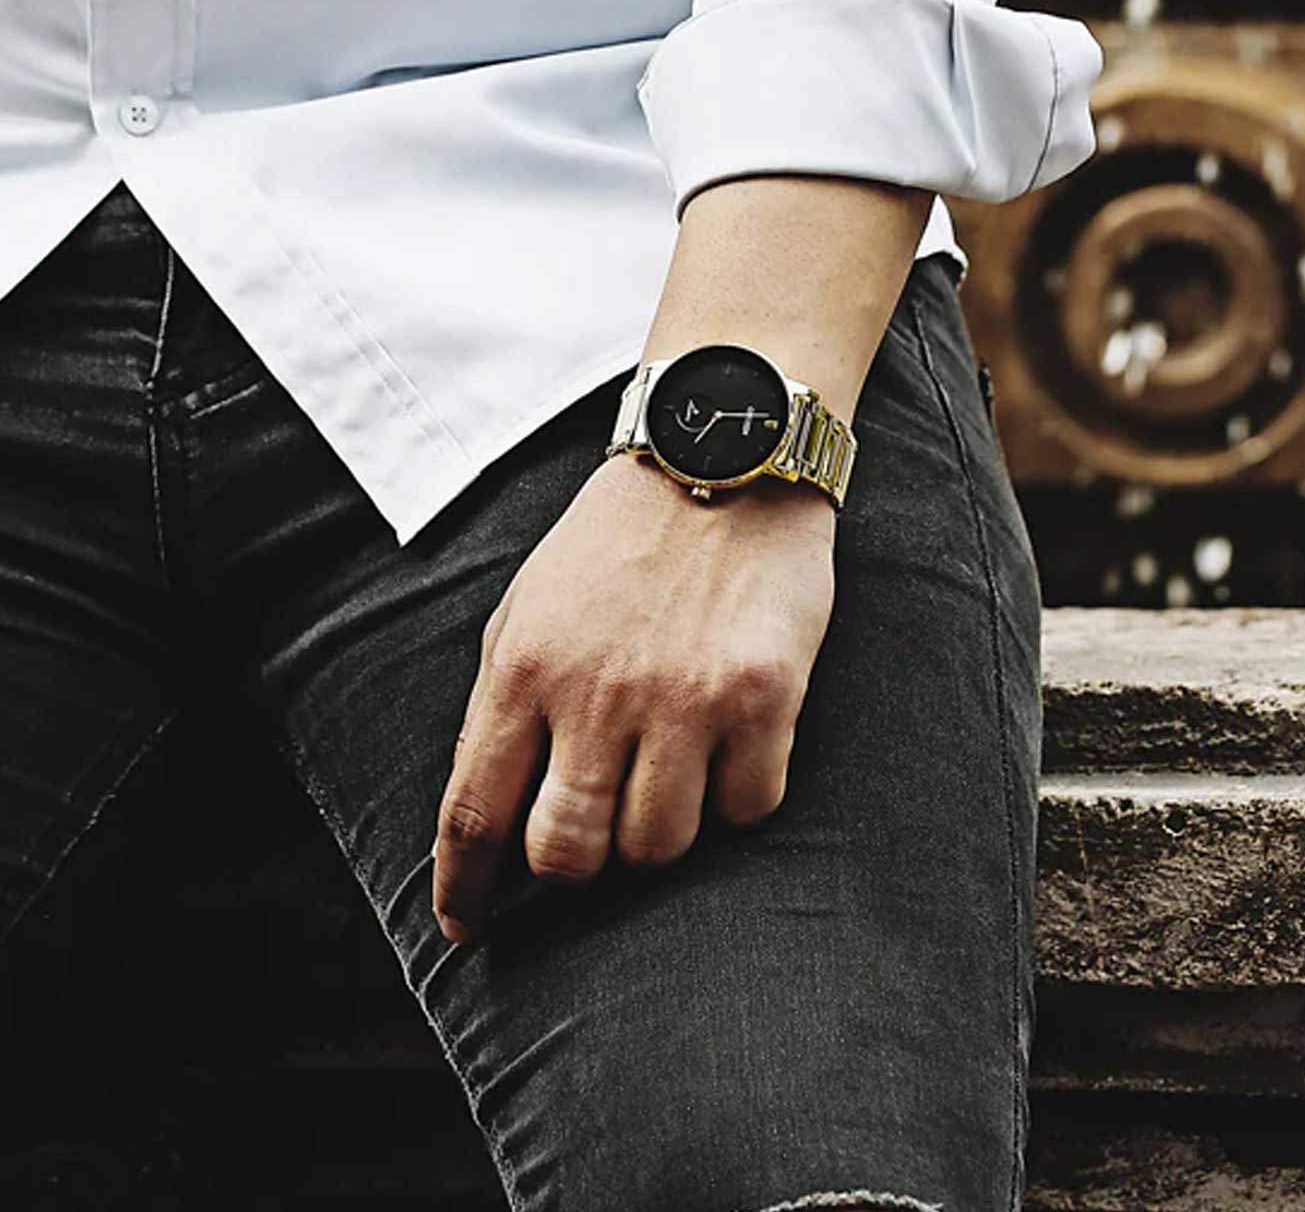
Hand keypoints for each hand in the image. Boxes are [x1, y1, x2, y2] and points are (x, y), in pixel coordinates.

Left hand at [431, 450, 836, 943]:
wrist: (724, 452)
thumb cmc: (619, 540)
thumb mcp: (530, 604)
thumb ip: (502, 704)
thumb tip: (485, 816)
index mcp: (525, 666)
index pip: (475, 813)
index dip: (463, 888)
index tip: (465, 928)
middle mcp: (599, 691)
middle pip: (567, 855)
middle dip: (573, 866)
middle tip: (595, 832)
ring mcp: (686, 698)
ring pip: (659, 847)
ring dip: (660, 828)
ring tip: (671, 767)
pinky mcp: (766, 696)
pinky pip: (746, 810)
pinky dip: (737, 797)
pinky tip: (732, 744)